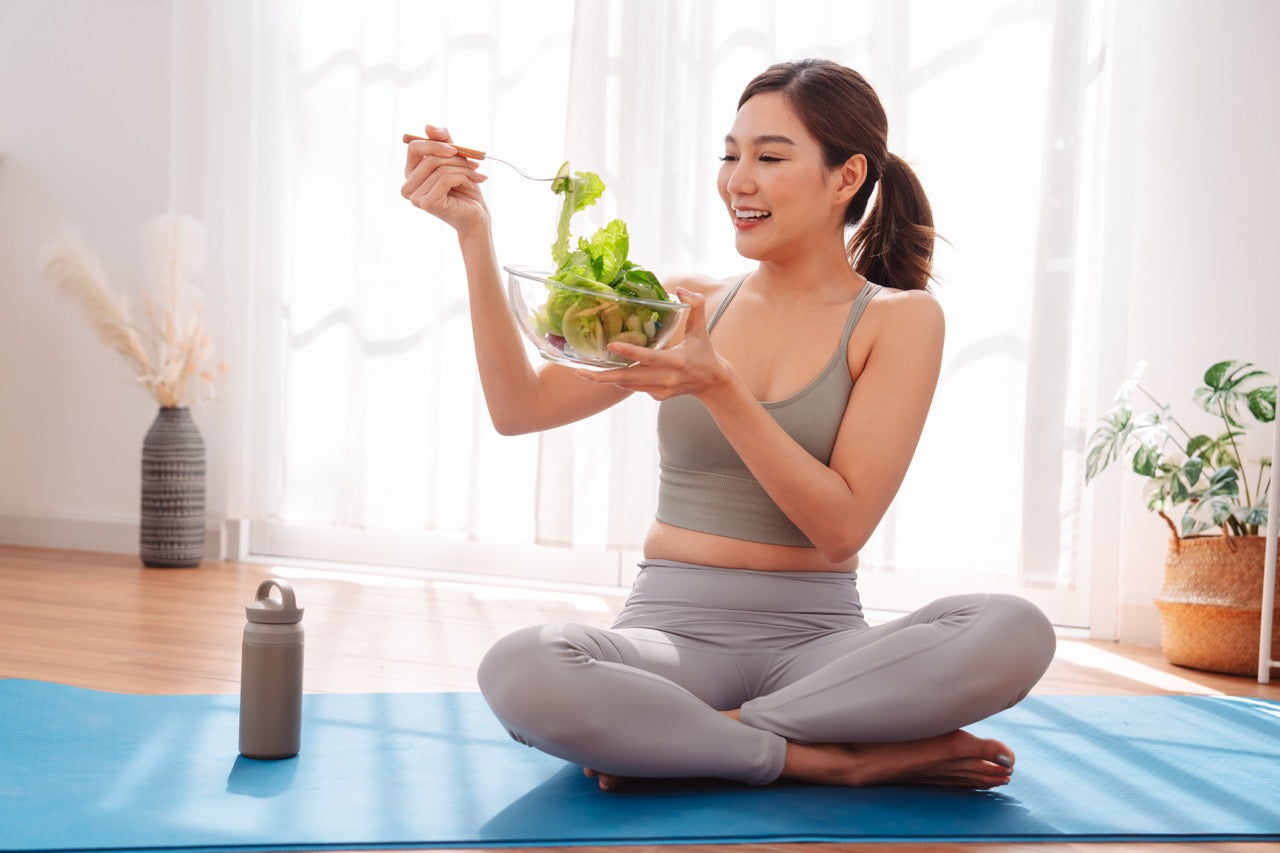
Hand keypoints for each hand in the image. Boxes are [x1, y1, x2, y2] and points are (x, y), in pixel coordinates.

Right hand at [400, 125, 490, 232]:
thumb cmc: (466, 188)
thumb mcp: (455, 159)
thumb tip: (427, 126)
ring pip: (439, 167)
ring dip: (464, 169)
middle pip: (429, 157)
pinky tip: (473, 185)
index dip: (435, 143)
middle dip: (456, 157)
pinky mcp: (427, 203)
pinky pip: (445, 178)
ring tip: (476, 176)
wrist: (477, 216)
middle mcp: (408, 186)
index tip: (456, 148)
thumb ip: (443, 141)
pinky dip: (463, 178)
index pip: (413, 146)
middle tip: (475, 164)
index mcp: (411, 174)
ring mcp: (415, 197)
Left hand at [575, 289, 731, 400]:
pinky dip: (621, 379)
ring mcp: (660, 390)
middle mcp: (666, 378)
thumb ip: (695, 306)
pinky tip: (608, 372)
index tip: (611, 346)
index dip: (630, 353)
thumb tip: (681, 290)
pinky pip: (634, 387)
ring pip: (628, 384)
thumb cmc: (704, 352)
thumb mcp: (701, 329)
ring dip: (607, 378)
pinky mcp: (657, 396)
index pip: (649, 357)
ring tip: (584, 372)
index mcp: (676, 361)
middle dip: (603, 376)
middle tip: (580, 371)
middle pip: (629, 378)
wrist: (711, 382)